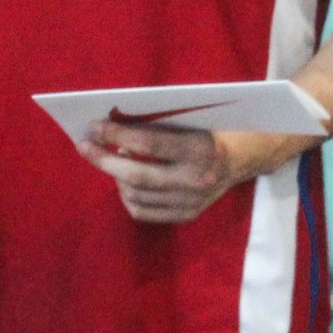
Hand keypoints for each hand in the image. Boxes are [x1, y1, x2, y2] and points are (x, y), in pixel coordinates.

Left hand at [77, 122, 248, 223]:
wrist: (248, 156)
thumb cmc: (217, 125)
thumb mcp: (193, 117)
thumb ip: (158, 122)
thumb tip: (113, 125)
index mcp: (202, 149)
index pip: (150, 144)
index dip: (117, 135)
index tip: (95, 126)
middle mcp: (197, 180)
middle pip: (138, 176)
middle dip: (104, 160)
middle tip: (84, 146)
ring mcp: (193, 202)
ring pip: (137, 196)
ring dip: (115, 176)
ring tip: (110, 158)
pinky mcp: (188, 215)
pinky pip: (144, 212)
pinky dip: (127, 196)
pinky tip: (124, 181)